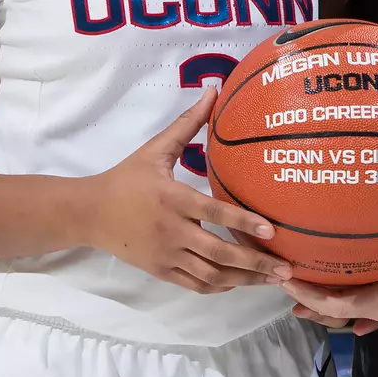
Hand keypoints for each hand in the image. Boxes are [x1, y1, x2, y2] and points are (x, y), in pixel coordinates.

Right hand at [79, 89, 291, 292]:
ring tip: (273, 281)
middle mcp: (172, 231)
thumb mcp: (156, 148)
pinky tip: (240, 283)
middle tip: (286, 270)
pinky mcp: (160, 271)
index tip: (272, 231)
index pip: (214, 213)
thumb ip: (188, 123)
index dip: (244, 223)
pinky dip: (219, 286)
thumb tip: (214, 90)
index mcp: (173, 199)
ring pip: (210, 275)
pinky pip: (195, 284)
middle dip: (255, 263)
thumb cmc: (127, 178)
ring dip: (245, 280)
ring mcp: (166, 255)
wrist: (90, 213)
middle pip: (218, 253)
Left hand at [284, 242, 377, 335]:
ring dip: (320, 301)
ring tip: (295, 291)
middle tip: (277, 280)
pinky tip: (336, 310)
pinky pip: (363, 307)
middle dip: (305, 297)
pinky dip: (344, 306)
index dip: (309, 293)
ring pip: (346, 309)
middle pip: (335, 309)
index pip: (338, 303)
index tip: (286, 278)